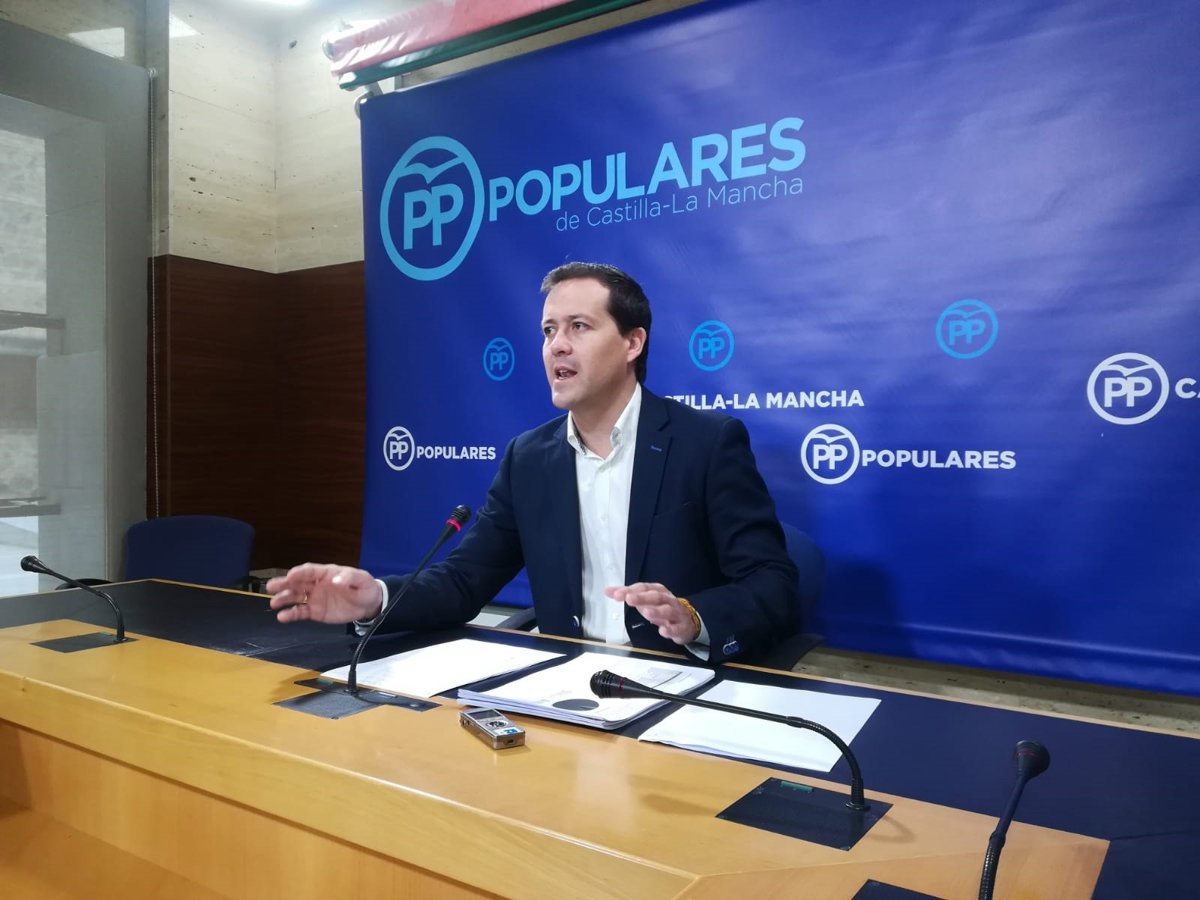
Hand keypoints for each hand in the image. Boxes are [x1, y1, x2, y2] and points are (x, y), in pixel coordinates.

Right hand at [266, 563, 381, 624]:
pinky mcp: (315, 611)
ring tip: (274, 603)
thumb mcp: (362, 580)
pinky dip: (291, 614)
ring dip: (284, 599)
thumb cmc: (364, 587)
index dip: (300, 572)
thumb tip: (335, 580)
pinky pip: (301, 612)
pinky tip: (283, 617)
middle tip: (270, 587)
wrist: (369, 604)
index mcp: (326, 573)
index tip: (290, 575)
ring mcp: (314, 598)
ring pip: (296, 597)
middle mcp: (316, 584)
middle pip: (297, 583)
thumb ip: (349, 578)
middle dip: (284, 584)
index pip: (310, 571)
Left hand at [605, 582, 698, 643]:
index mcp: (658, 591)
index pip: (643, 588)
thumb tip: (608, 591)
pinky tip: (663, 631)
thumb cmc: (662, 608)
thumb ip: (627, 595)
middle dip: (642, 598)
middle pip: (655, 597)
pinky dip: (670, 629)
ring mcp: (676, 613)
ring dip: (656, 611)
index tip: (616, 594)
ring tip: (646, 613)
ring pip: (667, 610)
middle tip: (629, 599)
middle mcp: (667, 599)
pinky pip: (676, 628)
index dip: (629, 590)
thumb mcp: (646, 600)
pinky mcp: (681, 627)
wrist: (688, 621)